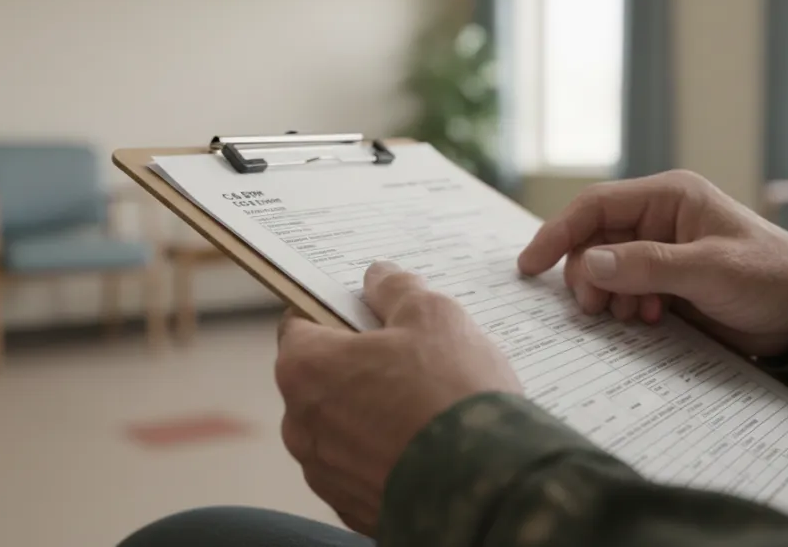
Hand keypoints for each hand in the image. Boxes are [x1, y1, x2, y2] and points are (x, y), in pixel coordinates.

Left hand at [275, 261, 520, 535]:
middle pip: (322, 379)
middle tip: (412, 359)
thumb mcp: (433, 314)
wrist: (487, 487)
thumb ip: (396, 289)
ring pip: (344, 428)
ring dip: (373, 414)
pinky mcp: (354, 509)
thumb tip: (378, 277)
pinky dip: (387, 456)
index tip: (369, 314)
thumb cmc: (452, 392)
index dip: (336, 313)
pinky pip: (365, 469)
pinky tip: (429, 448)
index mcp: (304, 369)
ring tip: (428, 408)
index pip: (300, 324)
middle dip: (359, 366)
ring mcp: (325, 474)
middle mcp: (300, 426)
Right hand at [518, 170, 787, 357]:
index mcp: (668, 197)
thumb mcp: (710, 269)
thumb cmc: (770, 277)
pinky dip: (626, 308)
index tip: (530, 266)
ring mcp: (659, 251)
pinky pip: (623, 290)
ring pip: (604, 270)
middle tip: (598, 309)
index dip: (557, 233)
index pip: (594, 206)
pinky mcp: (665, 281)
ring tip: (636, 317)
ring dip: (609, 296)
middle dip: (588, 276)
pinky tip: (651, 320)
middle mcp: (658, 219)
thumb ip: (648, 265)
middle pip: (592, 241)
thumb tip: (588, 264)